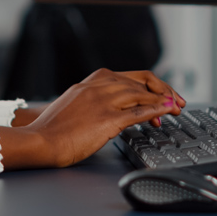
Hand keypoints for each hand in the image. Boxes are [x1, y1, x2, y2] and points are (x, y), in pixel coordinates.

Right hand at [0, 69, 184, 169]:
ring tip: (175, 107)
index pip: (129, 76)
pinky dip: (155, 110)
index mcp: (91, 82)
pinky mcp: (106, 119)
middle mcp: (98, 87)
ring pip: (140, 94)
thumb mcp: (75, 103)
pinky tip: (165, 112)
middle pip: (139, 82)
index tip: (160, 93)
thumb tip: (114, 105)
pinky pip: (137, 112)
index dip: (149, 84)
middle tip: (175, 101)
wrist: (41, 139)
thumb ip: (94, 99)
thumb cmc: (54, 127)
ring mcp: (103, 101)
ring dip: (162, 100)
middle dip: (161, 91)